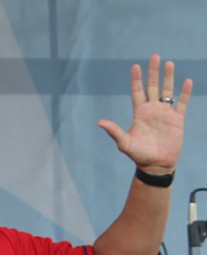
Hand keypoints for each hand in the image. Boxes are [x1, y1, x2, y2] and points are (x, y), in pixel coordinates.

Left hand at [98, 54, 192, 174]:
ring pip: (168, 91)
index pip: (137, 92)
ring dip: (168, 77)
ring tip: (169, 63)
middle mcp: (152, 110)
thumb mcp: (125, 143)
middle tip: (154, 56)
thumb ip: (114, 131)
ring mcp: (165, 114)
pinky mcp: (177, 120)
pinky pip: (181, 103)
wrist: (156, 165)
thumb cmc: (139, 155)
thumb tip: (100, 122)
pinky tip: (187, 81)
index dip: (136, 79)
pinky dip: (184, 93)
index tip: (135, 66)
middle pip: (153, 86)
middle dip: (153, 72)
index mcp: (140, 113)